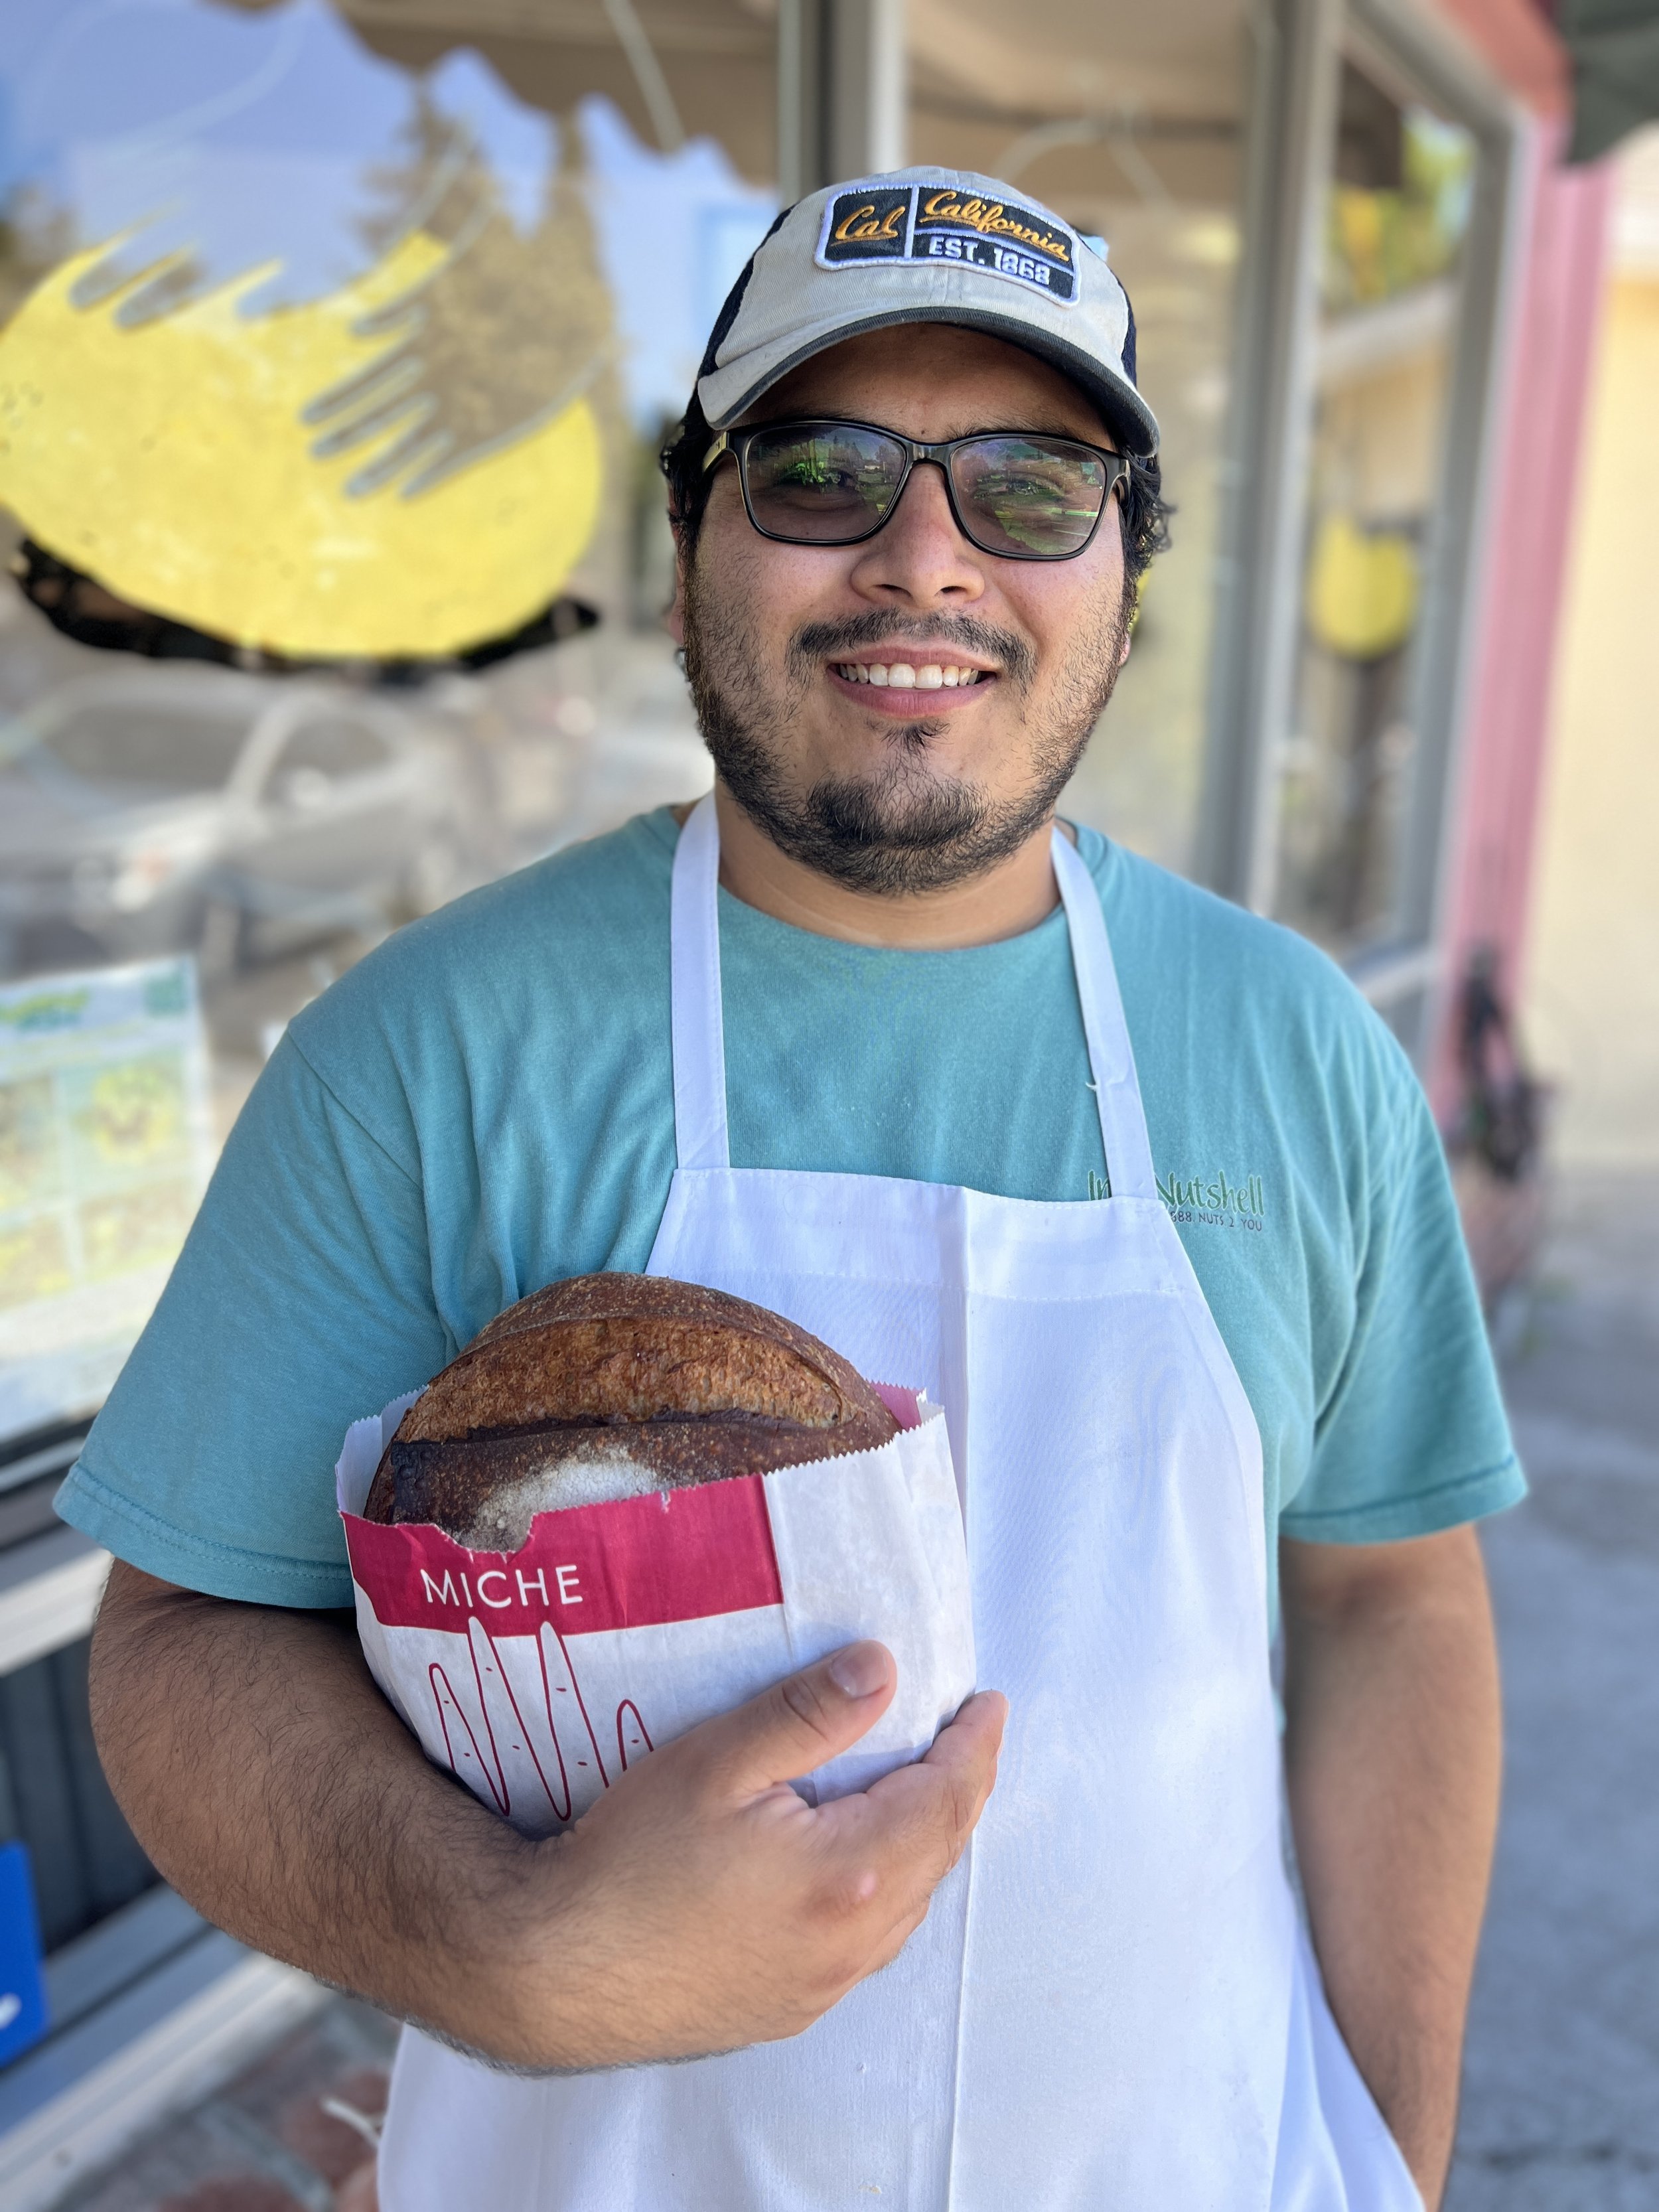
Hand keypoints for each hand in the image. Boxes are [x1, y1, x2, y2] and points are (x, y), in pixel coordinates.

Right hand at [500, 1642, 1005, 2068]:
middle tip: (964, 1735)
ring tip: (924, 1788)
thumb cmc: (627, 1858)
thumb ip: (807, 1714)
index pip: (944, 1801)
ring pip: (907, 1908)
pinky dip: (889, 1892)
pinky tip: (865, 1865)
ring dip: (927, 1844)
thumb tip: (884, 1668)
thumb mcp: (716, 1761)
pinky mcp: (787, 2009)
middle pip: (937, 1856)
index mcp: (846, 1878)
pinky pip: (868, 1944)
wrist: (551, 1971)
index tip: (988, 1703)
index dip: (973, 1747)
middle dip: (960, 1790)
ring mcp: (820, 1987)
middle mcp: (848, 1944)